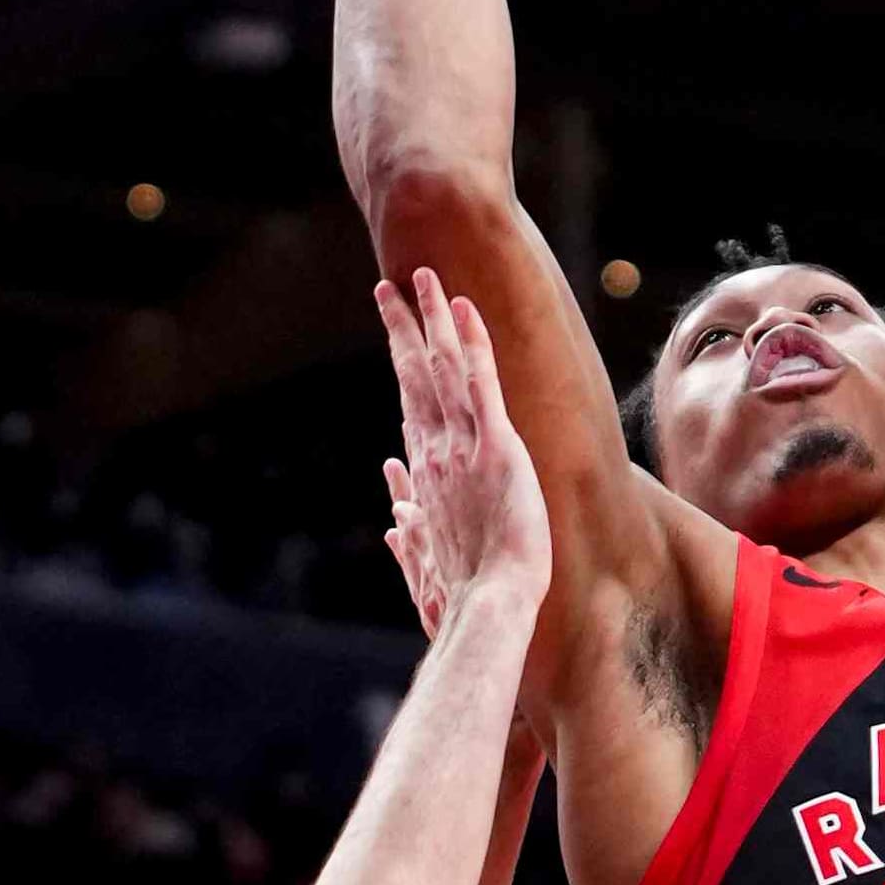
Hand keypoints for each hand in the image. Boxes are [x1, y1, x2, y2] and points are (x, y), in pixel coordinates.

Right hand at [380, 270, 551, 633]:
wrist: (490, 607)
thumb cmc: (464, 594)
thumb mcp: (429, 563)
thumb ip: (411, 535)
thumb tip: (393, 517)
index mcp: (425, 474)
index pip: (410, 407)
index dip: (401, 368)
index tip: (396, 338)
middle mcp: (435, 451)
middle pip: (414, 375)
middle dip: (402, 328)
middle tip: (389, 288)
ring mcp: (461, 445)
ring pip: (443, 367)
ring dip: (433, 318)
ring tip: (423, 278)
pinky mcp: (494, 446)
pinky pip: (480, 382)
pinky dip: (471, 341)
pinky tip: (464, 307)